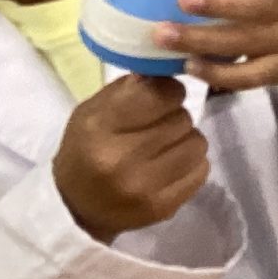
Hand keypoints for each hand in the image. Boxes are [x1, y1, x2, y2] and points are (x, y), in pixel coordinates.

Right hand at [53, 75, 208, 242]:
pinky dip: (191, 163)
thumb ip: (130, 88)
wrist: (76, 207)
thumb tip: (166, 71)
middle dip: (174, 116)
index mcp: (100, 127)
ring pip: (197, 143)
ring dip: (185, 140)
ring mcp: (144, 187)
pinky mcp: (163, 207)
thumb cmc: (85, 149)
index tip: (161, 97)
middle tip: (157, 126)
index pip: (160, 94)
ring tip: (164, 146)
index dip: (167, 91)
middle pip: (182, 118)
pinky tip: (169, 166)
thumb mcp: (93, 111)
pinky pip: (201, 170)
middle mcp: (121, 158)